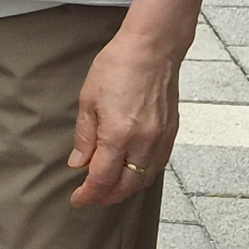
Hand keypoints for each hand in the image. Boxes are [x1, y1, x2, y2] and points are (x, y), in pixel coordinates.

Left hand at [67, 29, 183, 206]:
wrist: (152, 48)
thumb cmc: (117, 66)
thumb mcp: (88, 100)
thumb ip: (85, 137)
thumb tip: (78, 163)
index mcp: (118, 135)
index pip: (102, 178)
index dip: (88, 194)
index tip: (78, 200)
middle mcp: (143, 142)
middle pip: (126, 185)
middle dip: (107, 197)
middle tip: (91, 197)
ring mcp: (160, 138)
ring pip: (145, 179)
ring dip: (126, 189)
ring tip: (110, 189)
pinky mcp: (171, 132)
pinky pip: (158, 165)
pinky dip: (143, 175)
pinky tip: (132, 172)